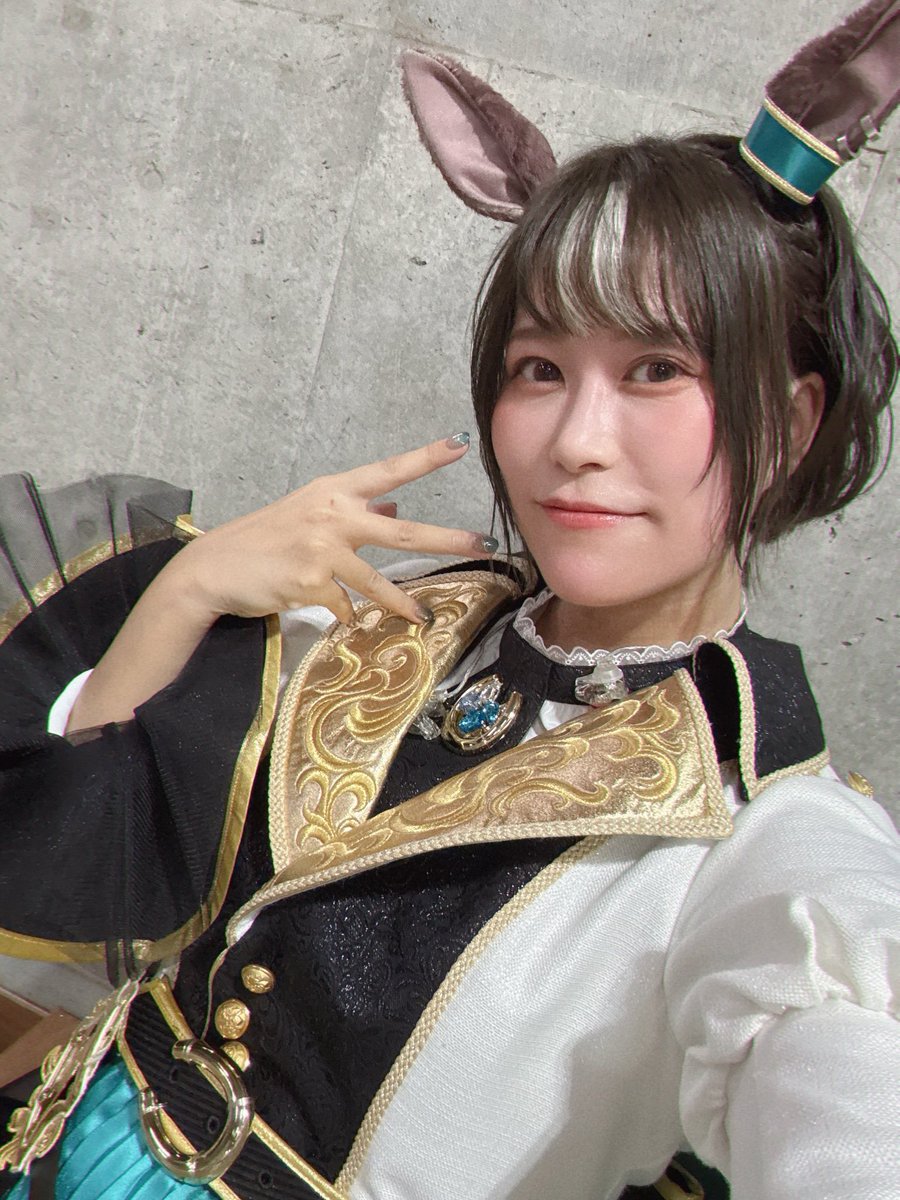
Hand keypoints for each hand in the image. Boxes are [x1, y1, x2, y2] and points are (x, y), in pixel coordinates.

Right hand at [167, 433, 493, 625]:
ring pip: (378, 582)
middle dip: (447, 538)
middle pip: (403, 531)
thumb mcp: (309, 513)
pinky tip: (342, 620)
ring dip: (403, 604)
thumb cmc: (265, 539)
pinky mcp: (311, 583)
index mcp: (334, 491)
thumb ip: (354, 511)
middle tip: (483, 543)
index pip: (388, 470)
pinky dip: (346, 615)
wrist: (214, 567)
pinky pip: (344, 606)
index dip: (426, 457)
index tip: (460, 444)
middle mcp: (333, 515)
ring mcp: (323, 550)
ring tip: (424, 617)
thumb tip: (393, 508)